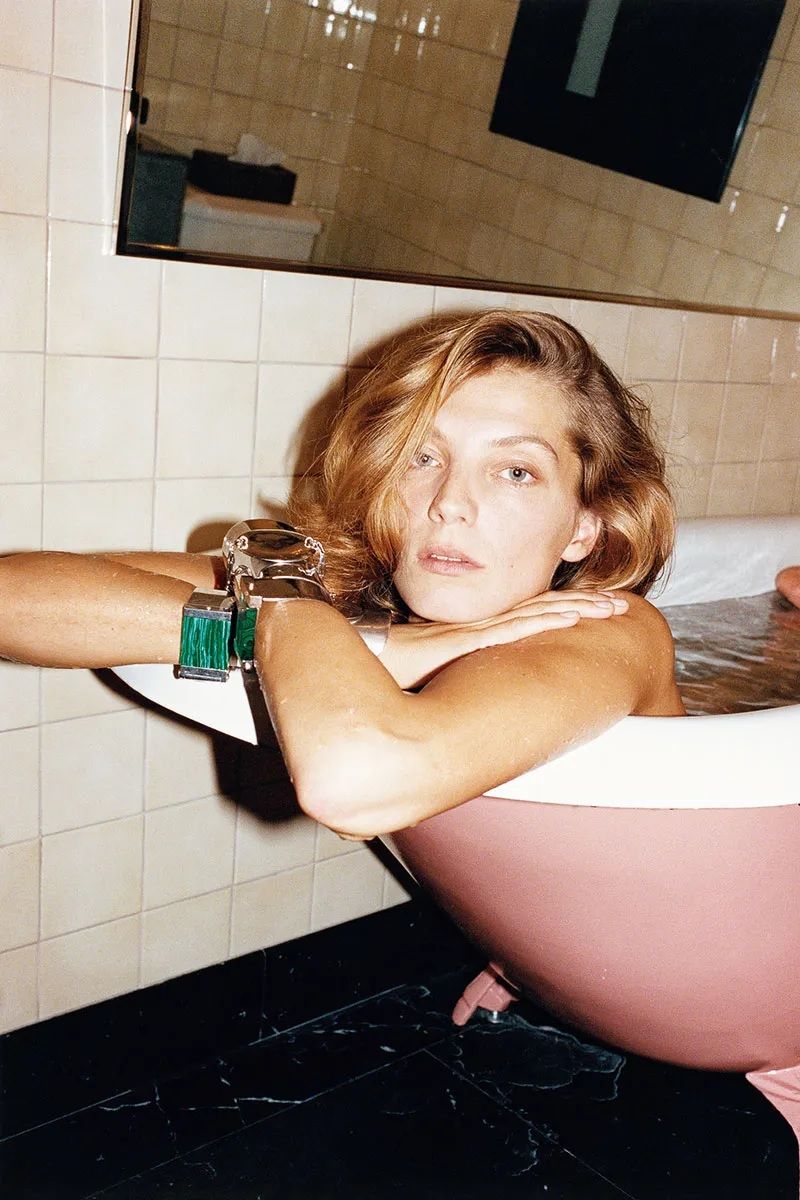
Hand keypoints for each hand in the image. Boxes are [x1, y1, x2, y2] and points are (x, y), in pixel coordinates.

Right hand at [380, 589, 628, 689]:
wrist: (344, 659)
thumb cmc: (373, 673)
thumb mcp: (419, 679)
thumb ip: (442, 683)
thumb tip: (456, 703)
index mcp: (468, 638)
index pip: (524, 619)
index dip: (560, 611)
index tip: (593, 610)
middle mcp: (474, 630)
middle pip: (538, 611)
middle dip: (582, 607)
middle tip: (619, 604)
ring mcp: (468, 633)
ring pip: (533, 615)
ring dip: (576, 610)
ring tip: (612, 608)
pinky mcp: (459, 643)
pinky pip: (510, 630)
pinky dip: (543, 622)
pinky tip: (570, 619)